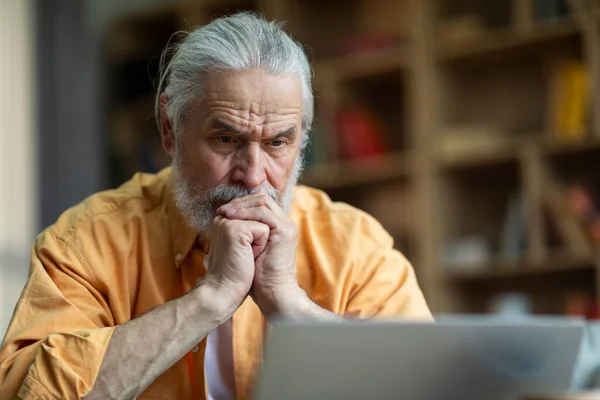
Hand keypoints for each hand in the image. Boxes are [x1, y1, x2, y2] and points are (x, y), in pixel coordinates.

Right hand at [199, 216, 269, 307]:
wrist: (225, 292)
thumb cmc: (235, 273)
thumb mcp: (241, 246)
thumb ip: (247, 230)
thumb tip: (263, 223)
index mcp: (223, 220)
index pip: (253, 213)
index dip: (258, 234)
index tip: (243, 253)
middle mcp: (223, 218)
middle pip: (260, 215)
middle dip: (260, 236)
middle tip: (245, 256)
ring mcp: (228, 222)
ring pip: (263, 222)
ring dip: (260, 242)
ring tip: (246, 256)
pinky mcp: (236, 229)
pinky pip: (264, 230)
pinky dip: (261, 246)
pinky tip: (247, 258)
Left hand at [217, 192, 299, 315]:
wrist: (272, 292)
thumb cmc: (258, 277)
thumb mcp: (247, 249)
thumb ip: (242, 234)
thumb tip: (220, 223)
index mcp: (278, 226)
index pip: (260, 203)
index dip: (241, 203)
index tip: (222, 210)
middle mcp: (284, 223)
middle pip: (262, 198)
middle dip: (241, 201)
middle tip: (223, 209)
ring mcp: (286, 226)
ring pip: (263, 202)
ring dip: (241, 205)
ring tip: (225, 213)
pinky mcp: (284, 231)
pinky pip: (264, 213)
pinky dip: (246, 213)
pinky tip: (233, 218)